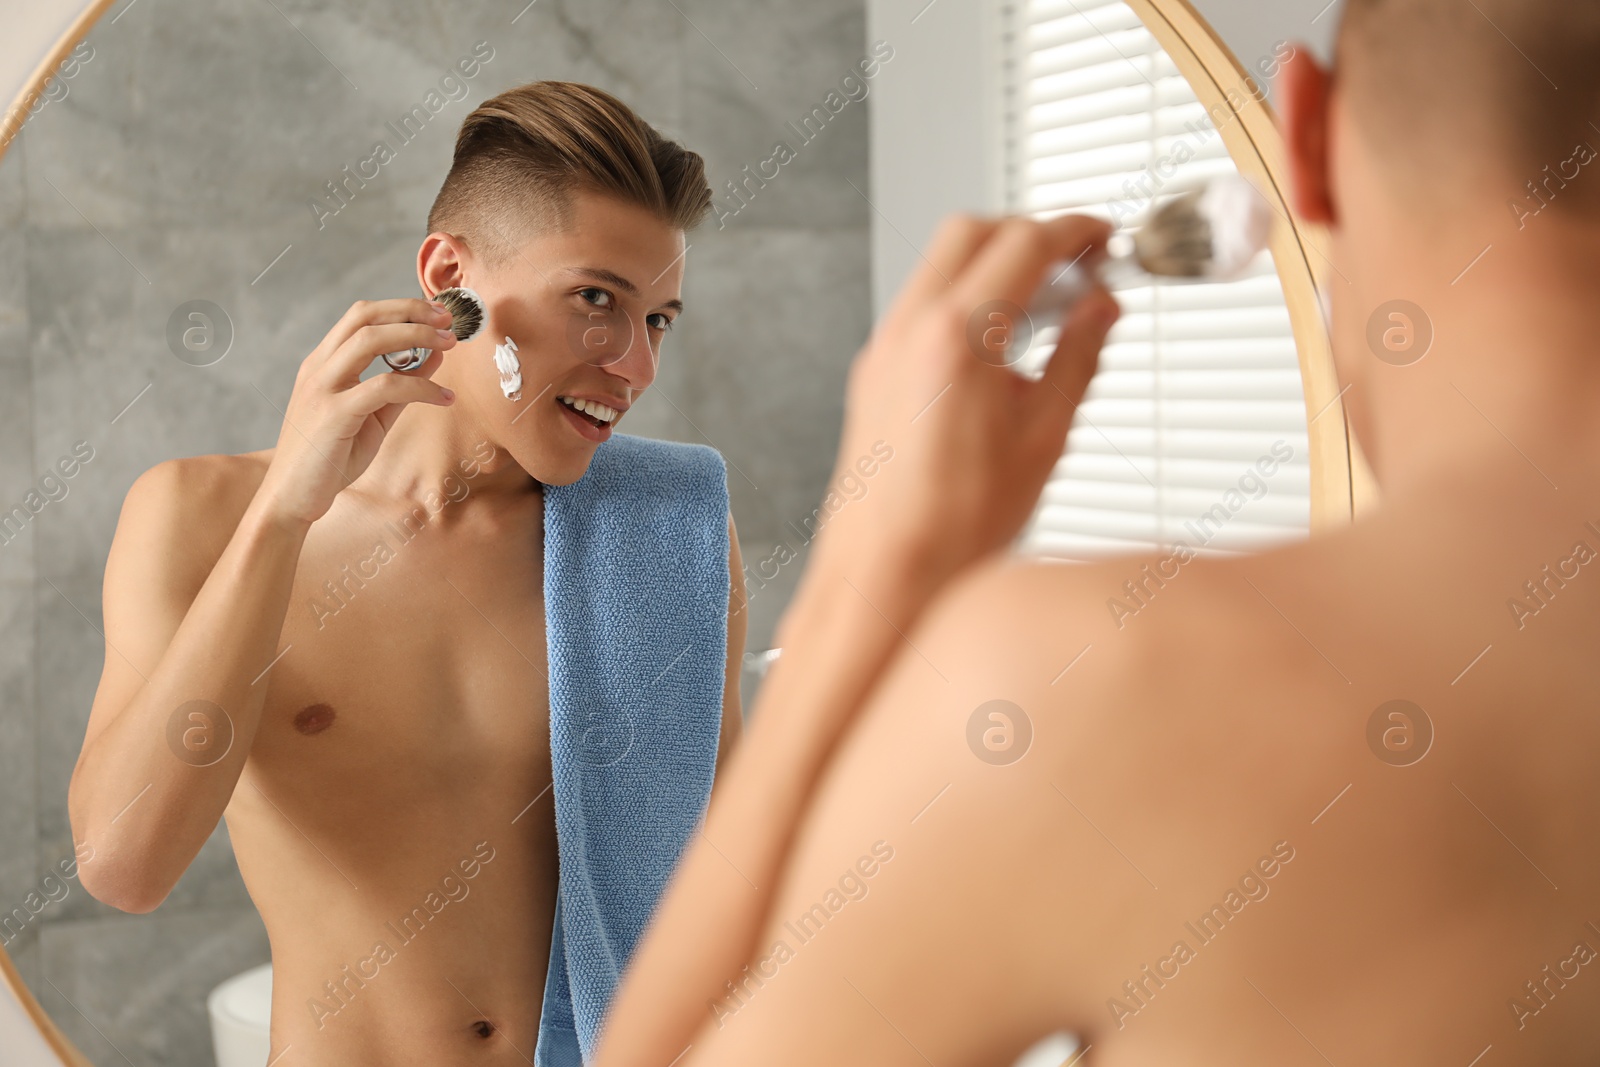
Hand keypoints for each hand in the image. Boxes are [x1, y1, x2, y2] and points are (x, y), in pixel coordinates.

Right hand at [257, 298, 457, 526]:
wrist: (292, 498)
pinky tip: (444, 398)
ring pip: (370, 340)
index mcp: (324, 364)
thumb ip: (402, 385)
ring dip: (416, 335)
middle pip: (364, 316)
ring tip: (450, 343)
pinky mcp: (334, 415)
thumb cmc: (330, 459)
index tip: (437, 314)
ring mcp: (323, 388)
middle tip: (449, 319)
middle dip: (410, 310)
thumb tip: (436, 355)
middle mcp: (319, 368)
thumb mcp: (373, 416)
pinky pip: (384, 387)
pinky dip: (421, 387)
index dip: (401, 308)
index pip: (361, 316)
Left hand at [812, 213, 1120, 595]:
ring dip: (994, 265)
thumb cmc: (952, 528)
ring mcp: (883, 350)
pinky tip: (1000, 347)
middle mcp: (909, 332)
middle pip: (973, 232)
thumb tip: (1099, 313)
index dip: (1076, 232)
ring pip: (940, 265)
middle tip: (1077, 265)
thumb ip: (1078, 359)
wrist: (884, 575)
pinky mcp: (872, 374)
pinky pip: (920, 307)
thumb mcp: (1044, 438)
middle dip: (1031, 234)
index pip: (1025, 243)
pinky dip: (963, 301)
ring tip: (1046, 310)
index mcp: (957, 337)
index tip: (1103, 241)